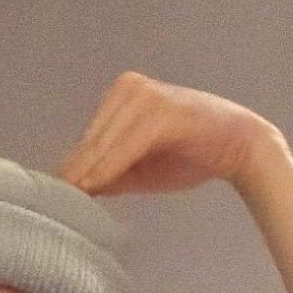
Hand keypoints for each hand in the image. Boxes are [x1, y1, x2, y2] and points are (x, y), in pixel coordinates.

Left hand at [58, 71, 278, 200]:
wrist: (240, 145)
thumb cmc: (192, 155)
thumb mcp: (142, 167)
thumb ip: (111, 172)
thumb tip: (76, 188)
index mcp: (122, 96)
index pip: (90, 138)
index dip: (73, 168)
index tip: (53, 195)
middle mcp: (129, 88)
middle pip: (93, 140)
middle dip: (75, 172)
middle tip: (52, 203)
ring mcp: (145, 98)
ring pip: (105, 143)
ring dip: (87, 172)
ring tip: (67, 198)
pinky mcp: (161, 113)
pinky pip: (126, 146)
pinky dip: (109, 167)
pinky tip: (92, 186)